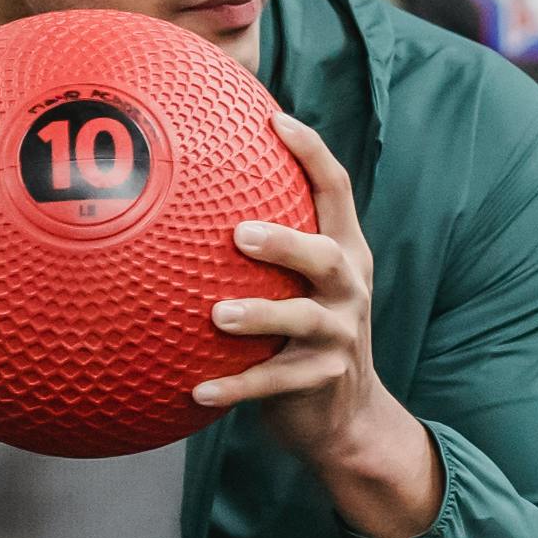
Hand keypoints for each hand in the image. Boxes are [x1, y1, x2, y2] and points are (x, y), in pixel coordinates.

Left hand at [206, 110, 439, 537]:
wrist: (346, 417)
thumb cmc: (300, 335)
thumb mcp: (296, 285)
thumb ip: (263, 246)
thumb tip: (187, 191)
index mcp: (344, 252)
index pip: (338, 192)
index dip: (312, 154)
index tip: (275, 120)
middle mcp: (349, 288)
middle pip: (328, 254)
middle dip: (286, 242)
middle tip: (238, 234)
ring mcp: (340, 336)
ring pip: (303, 320)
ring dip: (260, 316)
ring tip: (216, 316)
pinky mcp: (324, 380)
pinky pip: (275, 383)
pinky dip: (236, 386)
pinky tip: (196, 391)